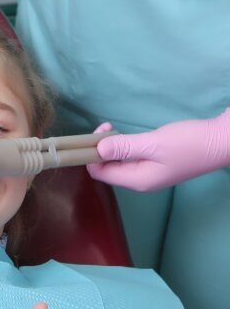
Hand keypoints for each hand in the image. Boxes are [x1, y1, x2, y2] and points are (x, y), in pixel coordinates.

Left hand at [87, 109, 229, 191]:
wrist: (223, 142)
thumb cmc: (189, 143)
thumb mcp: (154, 143)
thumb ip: (124, 147)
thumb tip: (97, 149)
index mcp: (137, 180)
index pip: (100, 174)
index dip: (92, 156)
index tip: (98, 134)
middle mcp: (139, 182)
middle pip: (107, 169)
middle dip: (100, 150)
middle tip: (107, 127)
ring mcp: (148, 175)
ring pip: (118, 163)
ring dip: (111, 147)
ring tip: (114, 128)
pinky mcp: (155, 166)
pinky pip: (130, 160)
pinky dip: (123, 148)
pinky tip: (126, 136)